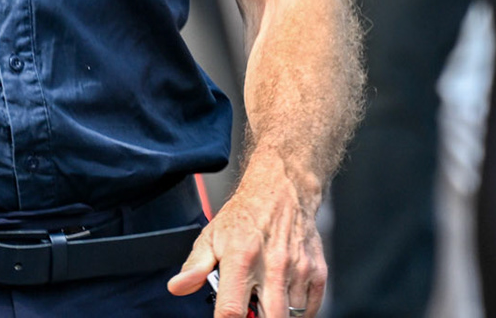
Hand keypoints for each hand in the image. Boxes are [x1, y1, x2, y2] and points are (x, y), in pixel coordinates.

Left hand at [169, 154, 326, 316]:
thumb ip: (195, 266)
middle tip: (249, 312)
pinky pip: (310, 310)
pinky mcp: (317, 272)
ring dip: (276, 315)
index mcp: (241, 258)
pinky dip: (297, 313)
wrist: (282, 190)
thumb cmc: (246, 215)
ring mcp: (298, 270)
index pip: (232, 310)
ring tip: (264, 300)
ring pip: (291, 317)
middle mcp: (272, 266)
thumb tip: (177, 287)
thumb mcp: (212, 235)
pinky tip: (283, 299)